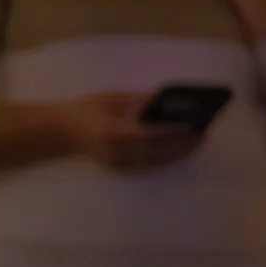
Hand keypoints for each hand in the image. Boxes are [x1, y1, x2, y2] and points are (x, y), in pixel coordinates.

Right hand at [55, 92, 208, 173]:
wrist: (61, 131)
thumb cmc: (88, 109)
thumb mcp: (113, 98)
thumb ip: (140, 101)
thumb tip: (168, 101)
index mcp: (111, 131)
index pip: (146, 132)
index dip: (170, 130)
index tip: (192, 125)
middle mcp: (115, 151)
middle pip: (155, 150)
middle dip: (181, 143)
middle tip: (204, 133)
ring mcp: (116, 163)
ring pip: (154, 160)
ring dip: (178, 152)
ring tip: (199, 140)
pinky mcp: (119, 168)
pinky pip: (148, 164)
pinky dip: (166, 157)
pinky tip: (182, 149)